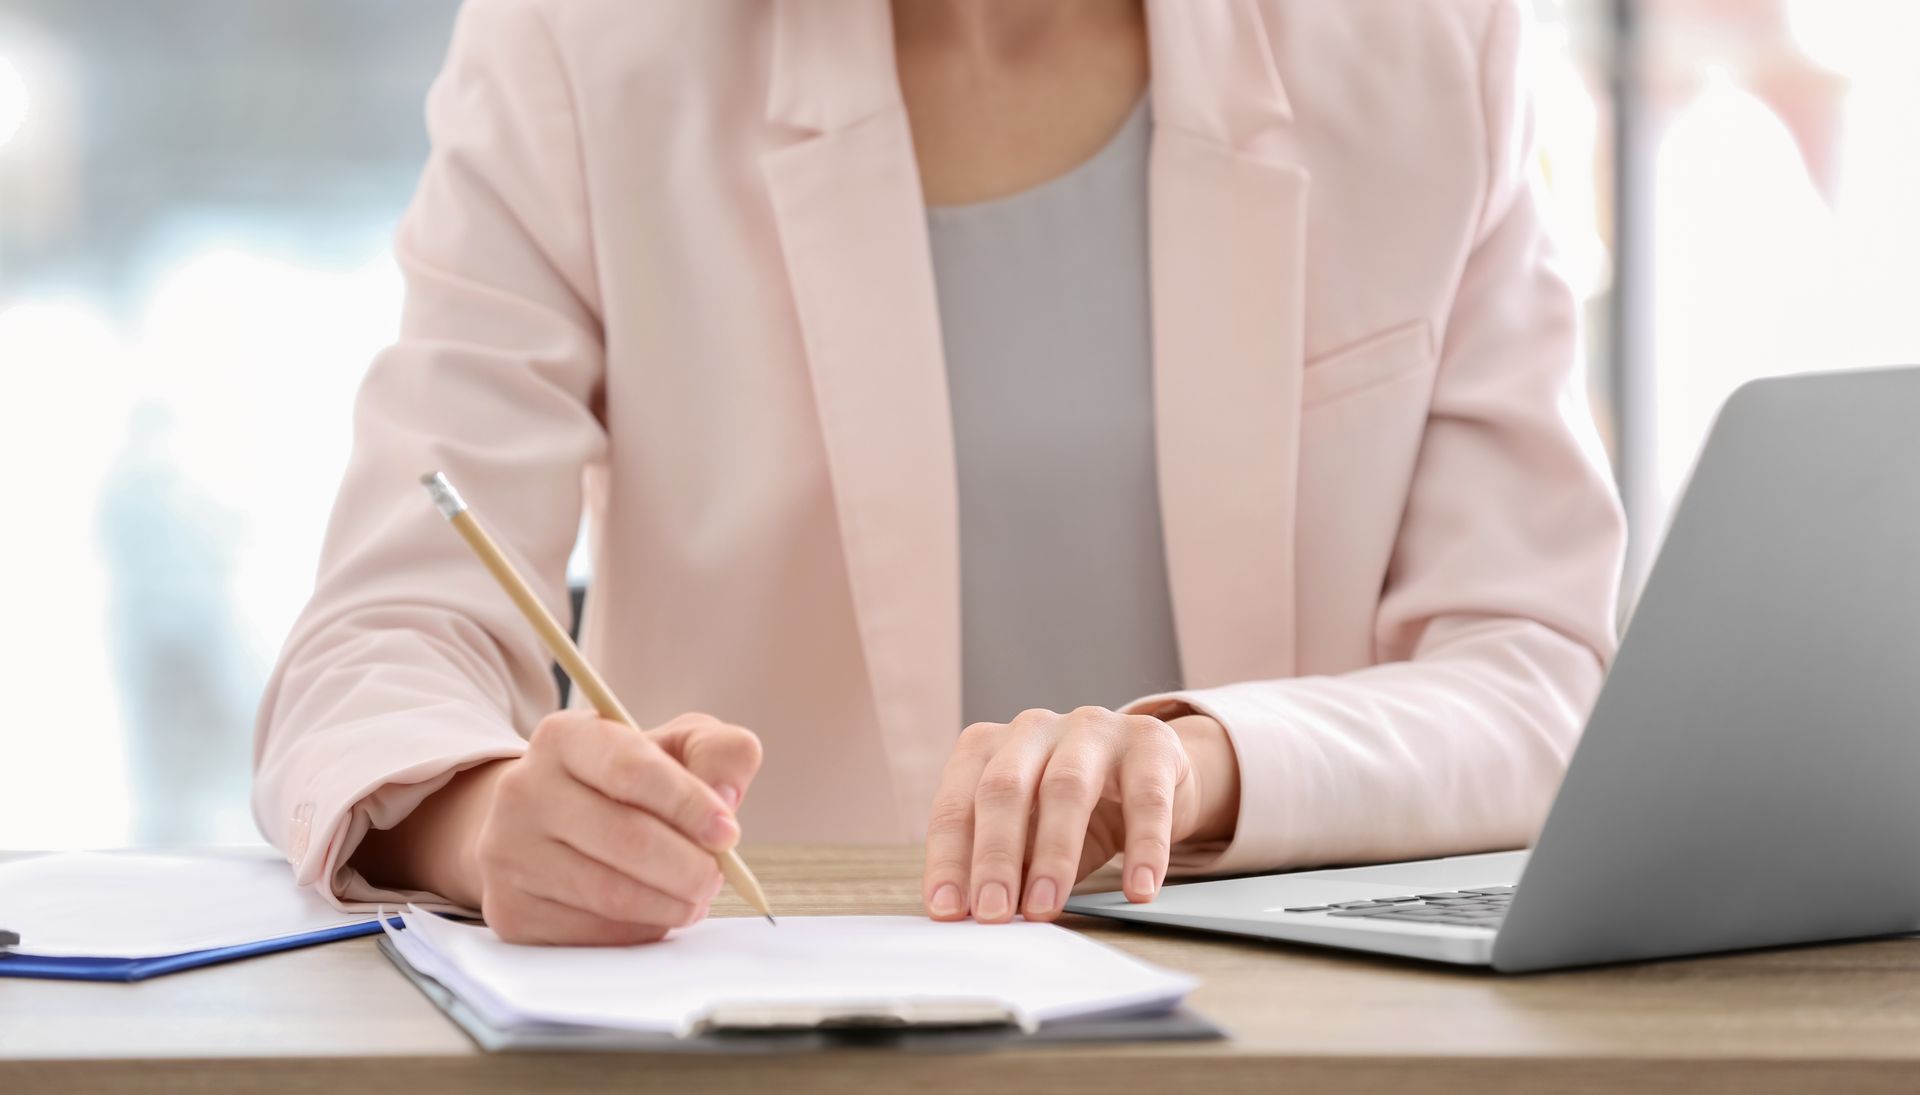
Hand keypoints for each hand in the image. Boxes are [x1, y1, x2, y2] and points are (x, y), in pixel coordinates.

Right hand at [357, 710, 763, 944]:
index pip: (630, 769)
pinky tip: (655, 910)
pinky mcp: (510, 910)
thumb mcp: (676, 746)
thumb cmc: (628, 783)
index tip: (728, 831)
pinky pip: (592, 933)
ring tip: (695, 895)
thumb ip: (718, 753)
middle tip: (719, 875)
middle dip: (690, 865)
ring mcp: (508, 853)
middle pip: (625, 838)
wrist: (547, 826)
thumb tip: (727, 797)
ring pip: (611, 894)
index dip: (687, 803)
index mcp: (564, 737)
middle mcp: (523, 790)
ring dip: (672, 903)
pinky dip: (641, 928)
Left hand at [920, 707, 1239, 923]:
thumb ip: (1005, 866)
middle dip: (994, 857)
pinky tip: (1139, 889)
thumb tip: (976, 916)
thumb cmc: (1073, 810)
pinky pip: (1145, 798)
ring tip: (1046, 908)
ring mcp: (1092, 730)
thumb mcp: (1029, 835)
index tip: (947, 910)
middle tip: (992, 913)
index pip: (957, 804)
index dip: (948, 859)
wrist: (1153, 774)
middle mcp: (1032, 729)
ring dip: (1053, 856)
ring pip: (1066, 788)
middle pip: (1004, 788)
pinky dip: (1143, 849)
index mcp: (987, 746)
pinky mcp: (1150, 743)